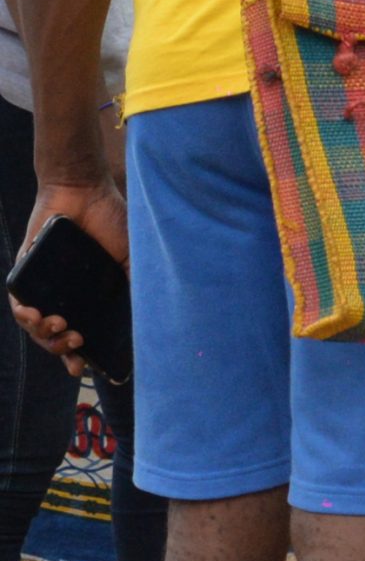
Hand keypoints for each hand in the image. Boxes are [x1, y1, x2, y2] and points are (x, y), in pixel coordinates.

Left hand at [9, 180, 127, 376]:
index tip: (82, 369)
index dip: (78, 356)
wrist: (84, 191)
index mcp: (88, 298)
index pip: (79, 335)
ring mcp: (43, 287)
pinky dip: (23, 315)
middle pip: (53, 337)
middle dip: (61, 348)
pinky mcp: (24, 273)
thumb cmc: (111, 220)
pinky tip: (34, 315)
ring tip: (58, 326)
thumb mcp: (132, 257)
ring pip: (34, 326)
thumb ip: (138, 282)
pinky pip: (17, 303)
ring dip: (43, 334)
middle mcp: (64, 296)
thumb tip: (151, 314)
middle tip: (76, 341)